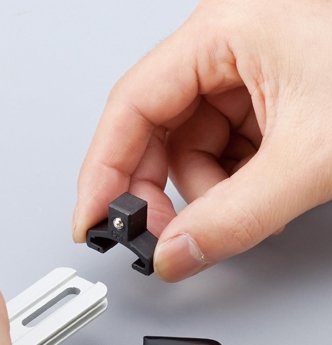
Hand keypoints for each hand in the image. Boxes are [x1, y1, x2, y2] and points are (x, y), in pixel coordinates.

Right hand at [73, 0, 331, 280]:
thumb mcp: (314, 155)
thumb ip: (236, 216)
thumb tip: (177, 255)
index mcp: (222, 33)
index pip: (131, 107)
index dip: (102, 170)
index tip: (90, 220)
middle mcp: (223, 49)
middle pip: (156, 133)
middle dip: (161, 192)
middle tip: (169, 237)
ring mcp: (242, 76)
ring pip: (191, 150)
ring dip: (207, 192)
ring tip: (250, 205)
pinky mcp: (262, 100)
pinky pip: (223, 152)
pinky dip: (232, 184)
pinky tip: (264, 189)